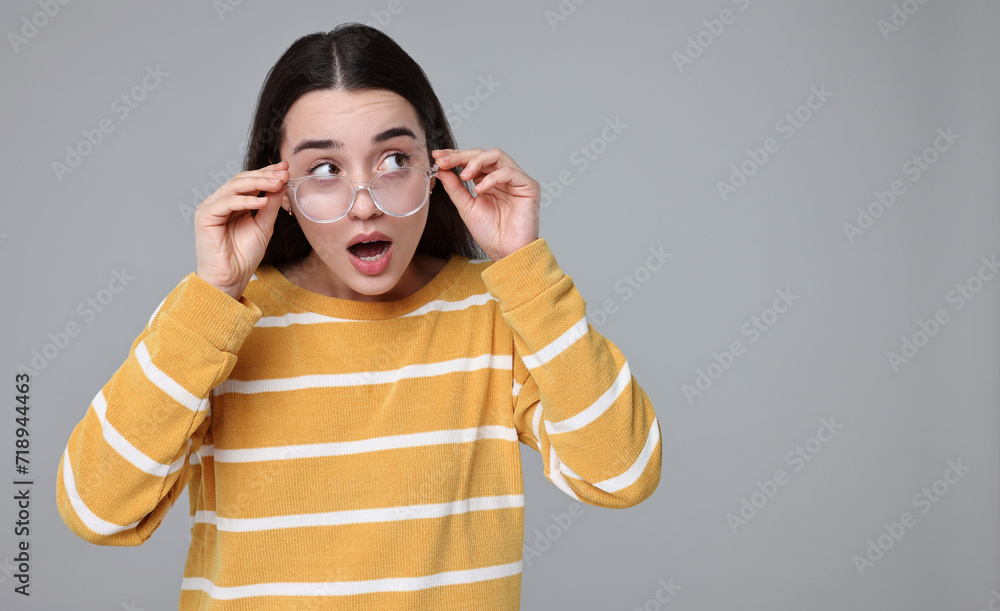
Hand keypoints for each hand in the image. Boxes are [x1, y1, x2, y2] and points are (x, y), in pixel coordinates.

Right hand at [193, 161, 287, 298]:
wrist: (230, 279)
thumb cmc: (244, 256)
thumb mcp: (264, 226)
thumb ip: (270, 206)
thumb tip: (281, 185)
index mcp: (232, 203)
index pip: (250, 181)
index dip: (267, 173)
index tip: (286, 168)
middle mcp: (220, 202)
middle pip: (242, 180)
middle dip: (265, 175)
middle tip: (284, 172)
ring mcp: (211, 207)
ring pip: (234, 186)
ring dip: (258, 183)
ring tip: (278, 183)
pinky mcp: (205, 216)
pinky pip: (227, 202)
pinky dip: (246, 200)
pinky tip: (263, 201)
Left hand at [431, 147, 539, 260]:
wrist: (506, 252)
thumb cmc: (490, 233)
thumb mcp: (466, 207)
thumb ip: (455, 188)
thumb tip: (441, 169)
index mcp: (488, 180)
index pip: (472, 160)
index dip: (454, 156)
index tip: (437, 157)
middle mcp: (503, 177)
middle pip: (483, 154)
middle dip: (461, 156)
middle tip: (444, 162)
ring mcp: (516, 180)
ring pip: (497, 156)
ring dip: (476, 162)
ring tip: (464, 177)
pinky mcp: (529, 186)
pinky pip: (509, 172)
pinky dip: (491, 178)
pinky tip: (479, 190)